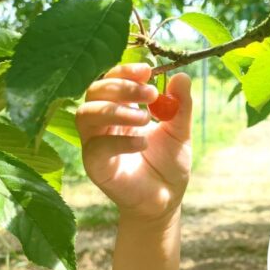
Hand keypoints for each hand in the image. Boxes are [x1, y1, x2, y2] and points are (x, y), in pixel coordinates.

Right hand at [76, 63, 192, 224]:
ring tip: (146, 120)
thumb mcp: (180, 132)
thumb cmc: (169, 164)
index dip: (125, 71)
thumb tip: (182, 76)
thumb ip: (181, 106)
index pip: (111, 80)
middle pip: (95, 91)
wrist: (166, 199)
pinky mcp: (94, 165)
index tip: (147, 70)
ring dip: (116, 111)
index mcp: (121, 109)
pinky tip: (142, 143)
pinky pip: (96, 146)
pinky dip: (119, 141)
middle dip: (122, 87)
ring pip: (86, 115)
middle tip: (151, 94)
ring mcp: (95, 142)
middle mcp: (102, 122)